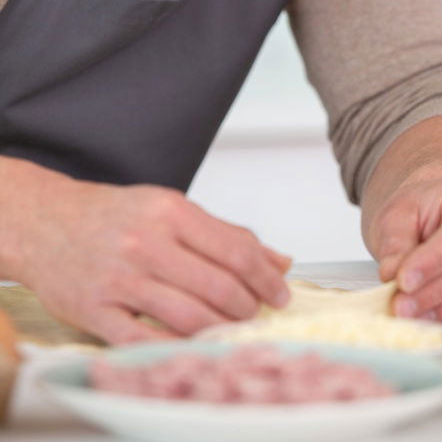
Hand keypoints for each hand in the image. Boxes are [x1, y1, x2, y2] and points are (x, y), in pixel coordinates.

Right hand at [18, 172, 291, 343]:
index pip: (236, 250)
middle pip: (218, 285)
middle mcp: (146, 242)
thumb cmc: (114, 215)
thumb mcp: (170, 208)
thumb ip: (226, 234)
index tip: (279, 292)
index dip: (266, 277)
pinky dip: (178, 348)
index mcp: (170, 210)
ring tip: (232, 330)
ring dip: (221, 330)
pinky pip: (146, 340)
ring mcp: (120, 278)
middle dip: (248, 308)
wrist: (46, 221)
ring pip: (189, 316)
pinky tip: (194, 345)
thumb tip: (280, 260)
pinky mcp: (95, 310)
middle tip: (257, 315)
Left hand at [368, 172, 441, 320]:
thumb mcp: (399, 214)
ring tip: (415, 313)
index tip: (404, 281)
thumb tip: (393, 275)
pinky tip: (436, 317)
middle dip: (437, 291)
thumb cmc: (425, 209)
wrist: (441, 209)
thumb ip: (396, 243)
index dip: (434, 262)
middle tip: (402, 305)